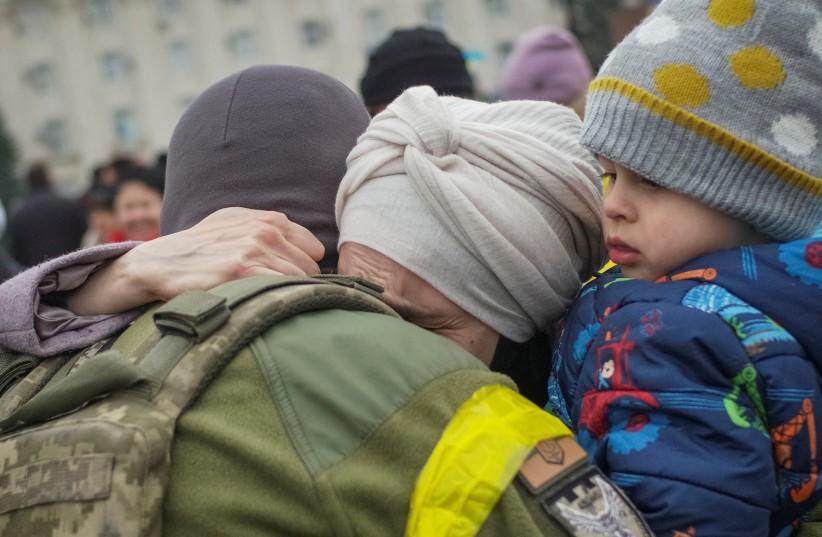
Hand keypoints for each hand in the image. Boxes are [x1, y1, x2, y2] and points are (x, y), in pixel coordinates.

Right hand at [67, 207, 324, 314]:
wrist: (161, 262)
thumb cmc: (201, 247)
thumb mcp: (235, 224)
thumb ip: (270, 229)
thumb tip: (309, 249)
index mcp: (269, 219)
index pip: (314, 248)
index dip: (303, 265)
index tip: (288, 278)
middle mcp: (266, 230)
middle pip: (310, 267)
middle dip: (297, 281)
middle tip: (273, 292)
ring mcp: (256, 249)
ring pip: (299, 280)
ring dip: (287, 293)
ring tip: (264, 298)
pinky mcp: (244, 270)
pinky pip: (282, 289)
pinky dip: (276, 299)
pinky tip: (259, 302)